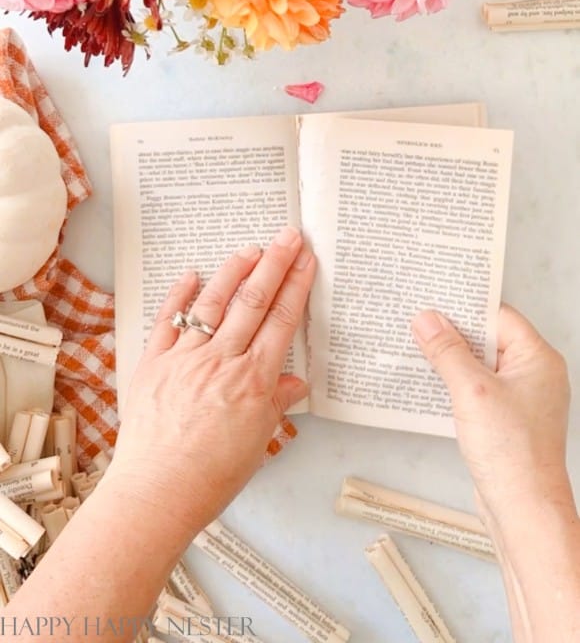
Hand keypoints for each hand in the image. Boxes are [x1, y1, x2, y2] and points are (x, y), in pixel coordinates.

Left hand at [109, 227, 314, 538]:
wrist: (157, 493)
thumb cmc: (209, 477)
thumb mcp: (257, 442)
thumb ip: (276, 404)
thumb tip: (295, 382)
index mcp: (253, 381)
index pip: (282, 321)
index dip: (297, 286)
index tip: (306, 260)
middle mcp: (221, 361)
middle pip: (254, 301)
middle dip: (275, 264)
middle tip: (289, 236)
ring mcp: (186, 359)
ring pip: (214, 304)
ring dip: (234, 271)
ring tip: (251, 248)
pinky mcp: (154, 364)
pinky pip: (168, 322)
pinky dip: (180, 297)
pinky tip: (191, 275)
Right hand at [412, 305, 572, 529]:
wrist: (523, 511)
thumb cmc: (512, 454)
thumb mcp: (472, 391)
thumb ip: (447, 351)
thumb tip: (427, 320)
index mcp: (538, 359)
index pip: (498, 316)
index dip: (463, 308)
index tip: (431, 302)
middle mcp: (534, 374)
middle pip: (487, 338)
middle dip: (452, 333)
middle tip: (417, 323)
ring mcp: (521, 398)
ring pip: (480, 365)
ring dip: (451, 360)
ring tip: (417, 350)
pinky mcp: (506, 419)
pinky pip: (478, 389)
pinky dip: (456, 384)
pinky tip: (431, 384)